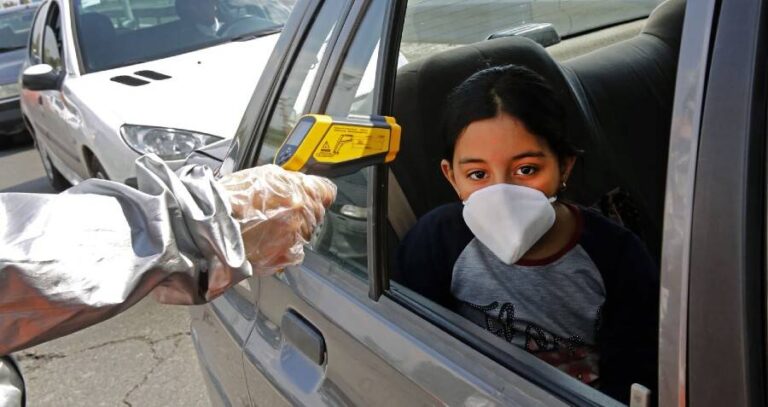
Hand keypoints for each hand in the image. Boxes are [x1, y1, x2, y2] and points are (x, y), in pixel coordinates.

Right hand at [218, 165, 335, 274]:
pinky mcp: (286, 256)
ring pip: (304, 235)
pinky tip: (264, 244)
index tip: (313, 197)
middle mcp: (301, 212)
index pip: (325, 191)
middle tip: (278, 215)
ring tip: (265, 231)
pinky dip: (282, 251)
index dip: (317, 194)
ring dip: (291, 233)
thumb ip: (288, 181)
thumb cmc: (228, 200)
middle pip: (315, 214)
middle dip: (302, 214)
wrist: (209, 226)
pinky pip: (293, 254)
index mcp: (297, 189)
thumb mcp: (262, 176)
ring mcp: (295, 236)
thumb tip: (302, 183)